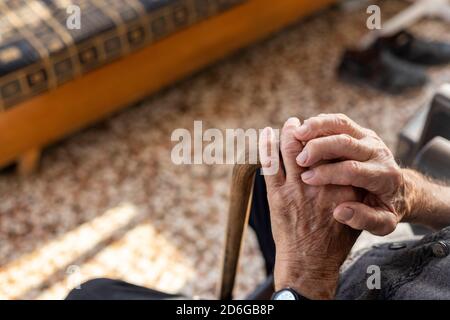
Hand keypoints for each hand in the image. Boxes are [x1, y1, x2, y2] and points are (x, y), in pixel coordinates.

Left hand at [259, 117, 360, 299]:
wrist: (310, 262)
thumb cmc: (334, 240)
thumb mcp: (356, 213)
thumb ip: (353, 190)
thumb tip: (349, 167)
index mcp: (343, 185)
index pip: (336, 150)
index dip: (328, 136)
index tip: (325, 129)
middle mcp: (320, 182)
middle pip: (312, 144)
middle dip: (307, 128)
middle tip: (303, 122)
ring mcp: (296, 187)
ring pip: (289, 148)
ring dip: (288, 132)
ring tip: (291, 124)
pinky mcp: (277, 195)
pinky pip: (269, 164)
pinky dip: (267, 145)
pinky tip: (267, 134)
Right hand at [294, 113, 406, 235]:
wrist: (400, 189)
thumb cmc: (386, 208)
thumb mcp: (383, 222)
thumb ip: (363, 219)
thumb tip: (340, 211)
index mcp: (384, 176)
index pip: (353, 169)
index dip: (328, 173)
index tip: (307, 179)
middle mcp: (378, 152)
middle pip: (346, 142)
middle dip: (320, 148)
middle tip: (299, 159)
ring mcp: (369, 138)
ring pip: (343, 124)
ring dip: (317, 126)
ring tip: (296, 134)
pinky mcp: (360, 131)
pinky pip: (339, 121)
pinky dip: (320, 122)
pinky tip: (303, 131)